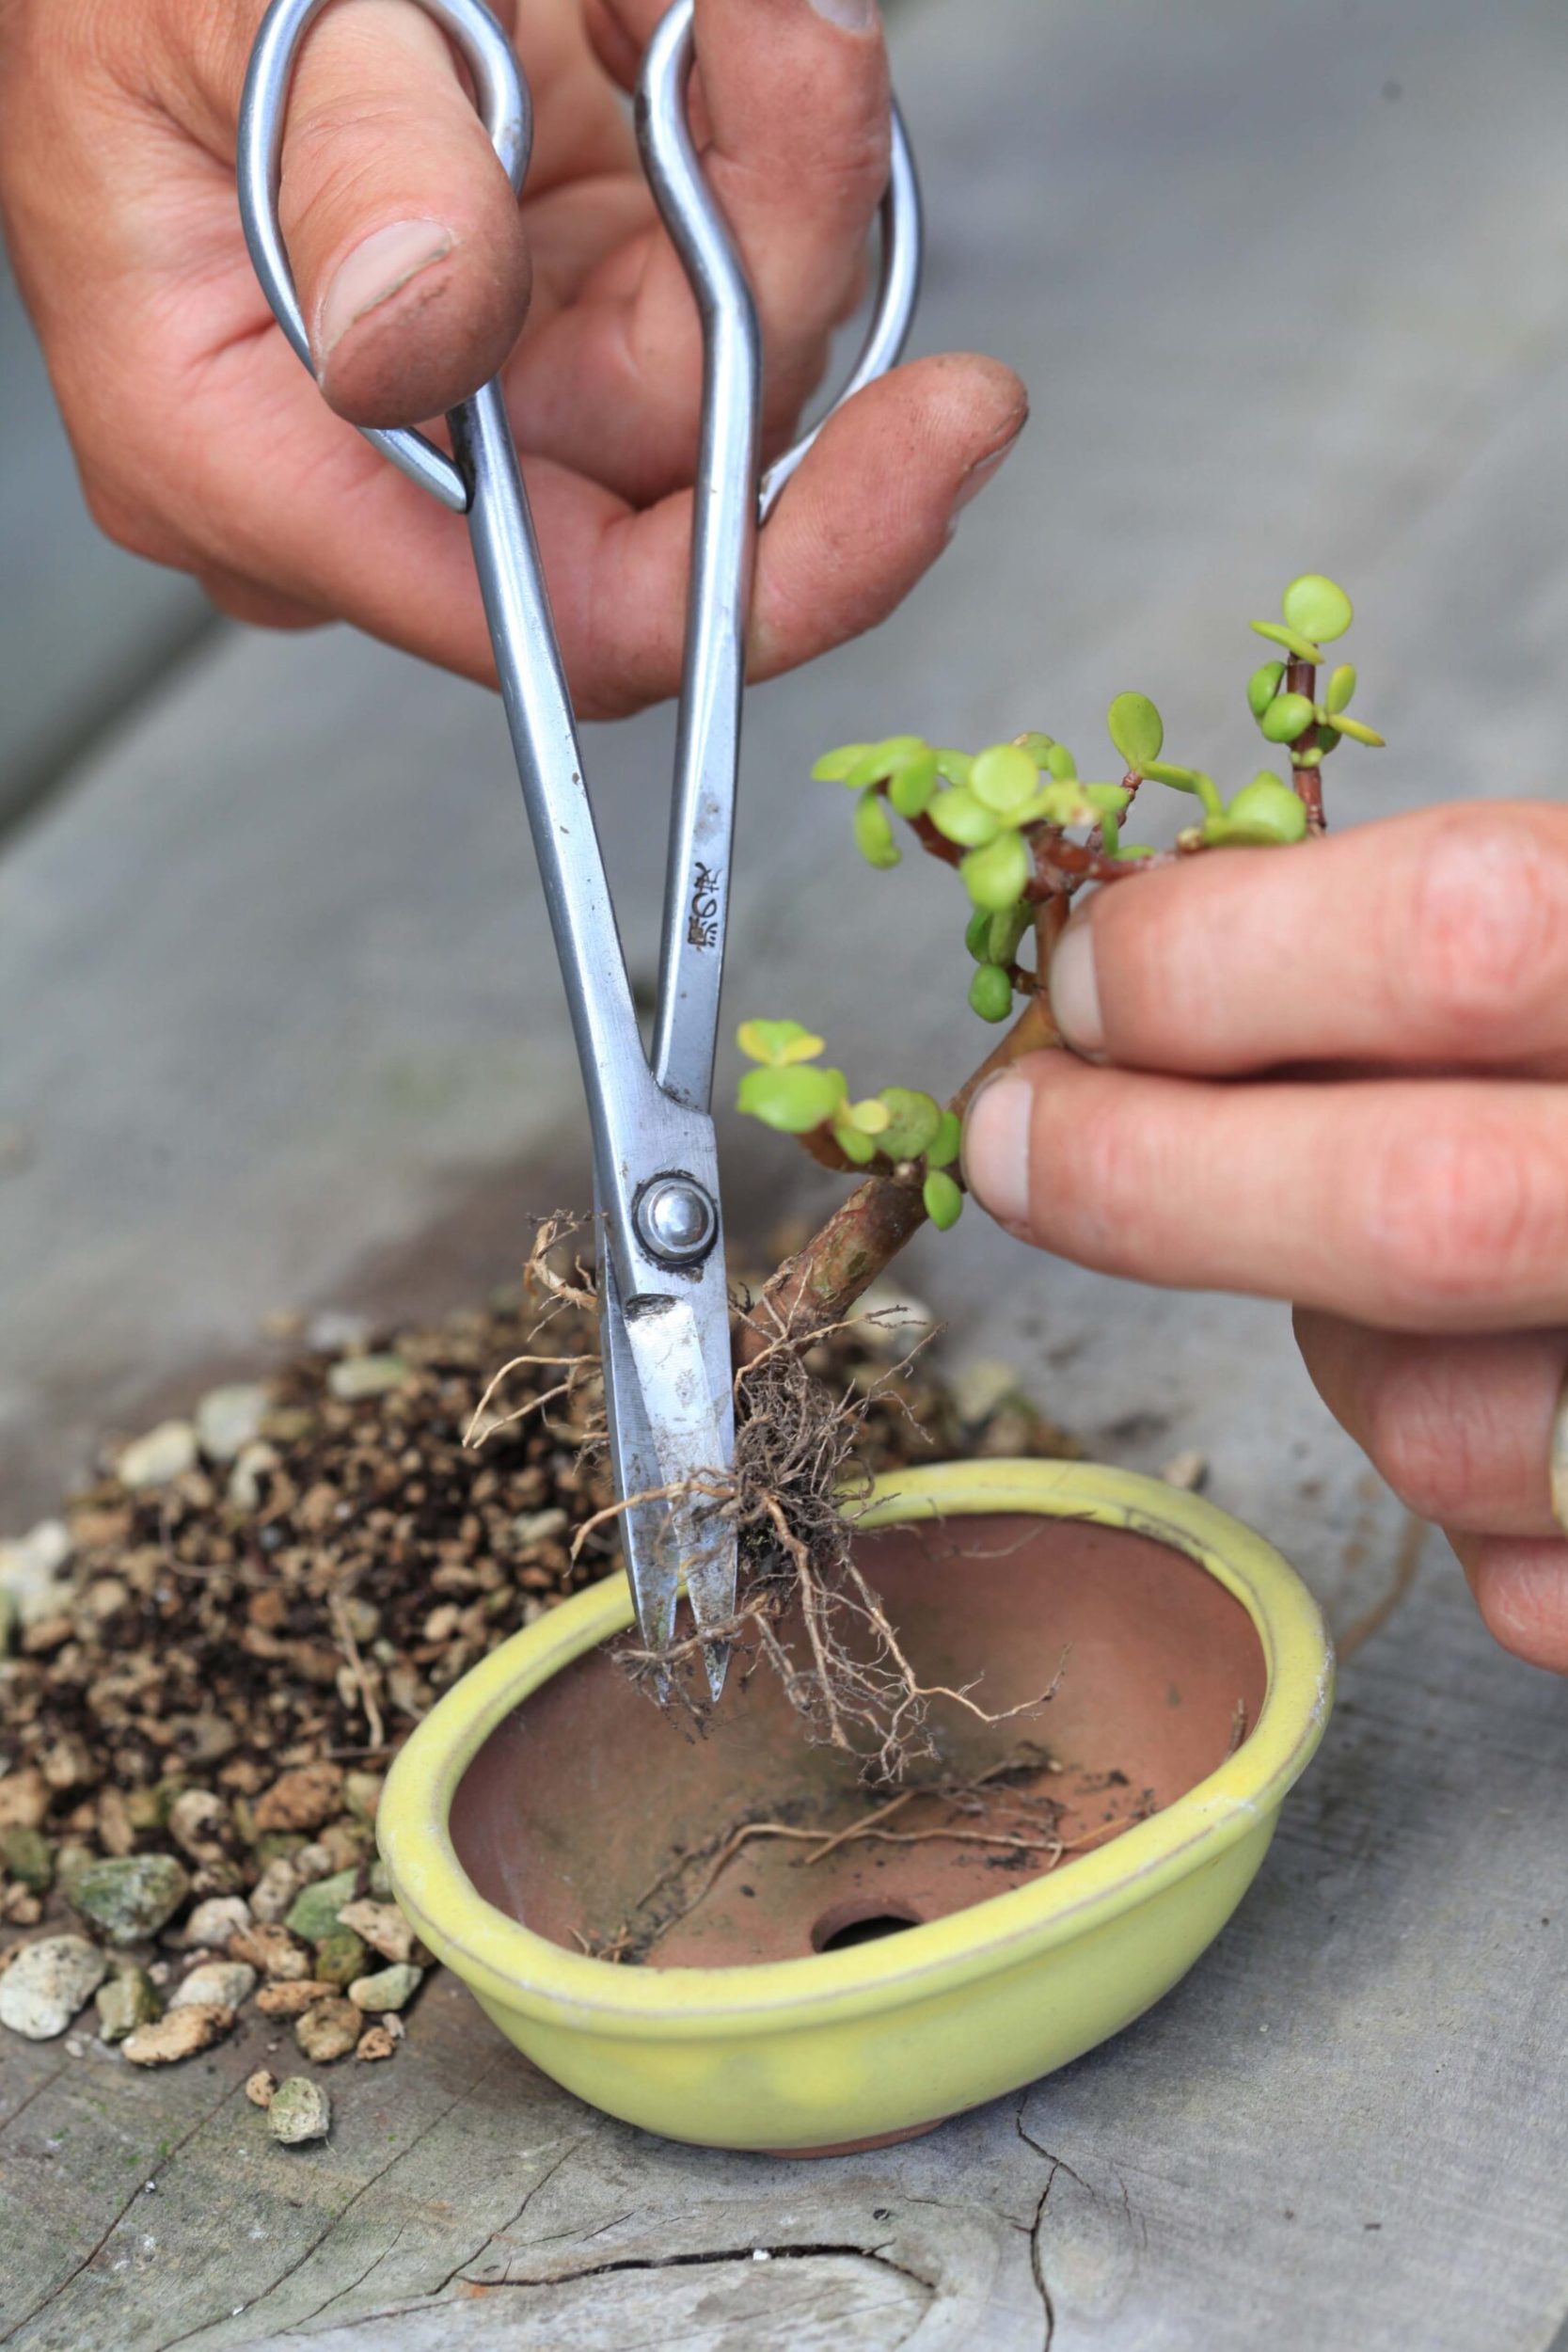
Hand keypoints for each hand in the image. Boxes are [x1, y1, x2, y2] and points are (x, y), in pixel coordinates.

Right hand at [0, 0, 1023, 706]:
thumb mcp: (207, 16)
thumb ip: (351, 168)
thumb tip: (417, 339)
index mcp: (242, 456)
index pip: (557, 617)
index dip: (767, 574)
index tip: (926, 453)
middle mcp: (381, 465)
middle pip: (682, 463)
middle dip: (770, 235)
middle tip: (791, 33)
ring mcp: (484, 386)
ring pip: (726, 343)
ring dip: (767, 148)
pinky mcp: (555, 298)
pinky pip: (718, 258)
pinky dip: (739, 126)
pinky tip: (676, 19)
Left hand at [963, 802, 1567, 1672]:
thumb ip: (1456, 950)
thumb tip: (1138, 973)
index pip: (1460, 940)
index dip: (1221, 958)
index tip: (1086, 974)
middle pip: (1408, 1212)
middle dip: (1150, 1178)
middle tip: (1019, 1139)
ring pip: (1433, 1428)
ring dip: (1346, 1352)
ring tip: (1411, 1275)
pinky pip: (1513, 1573)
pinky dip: (1471, 1495)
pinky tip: (1530, 1392)